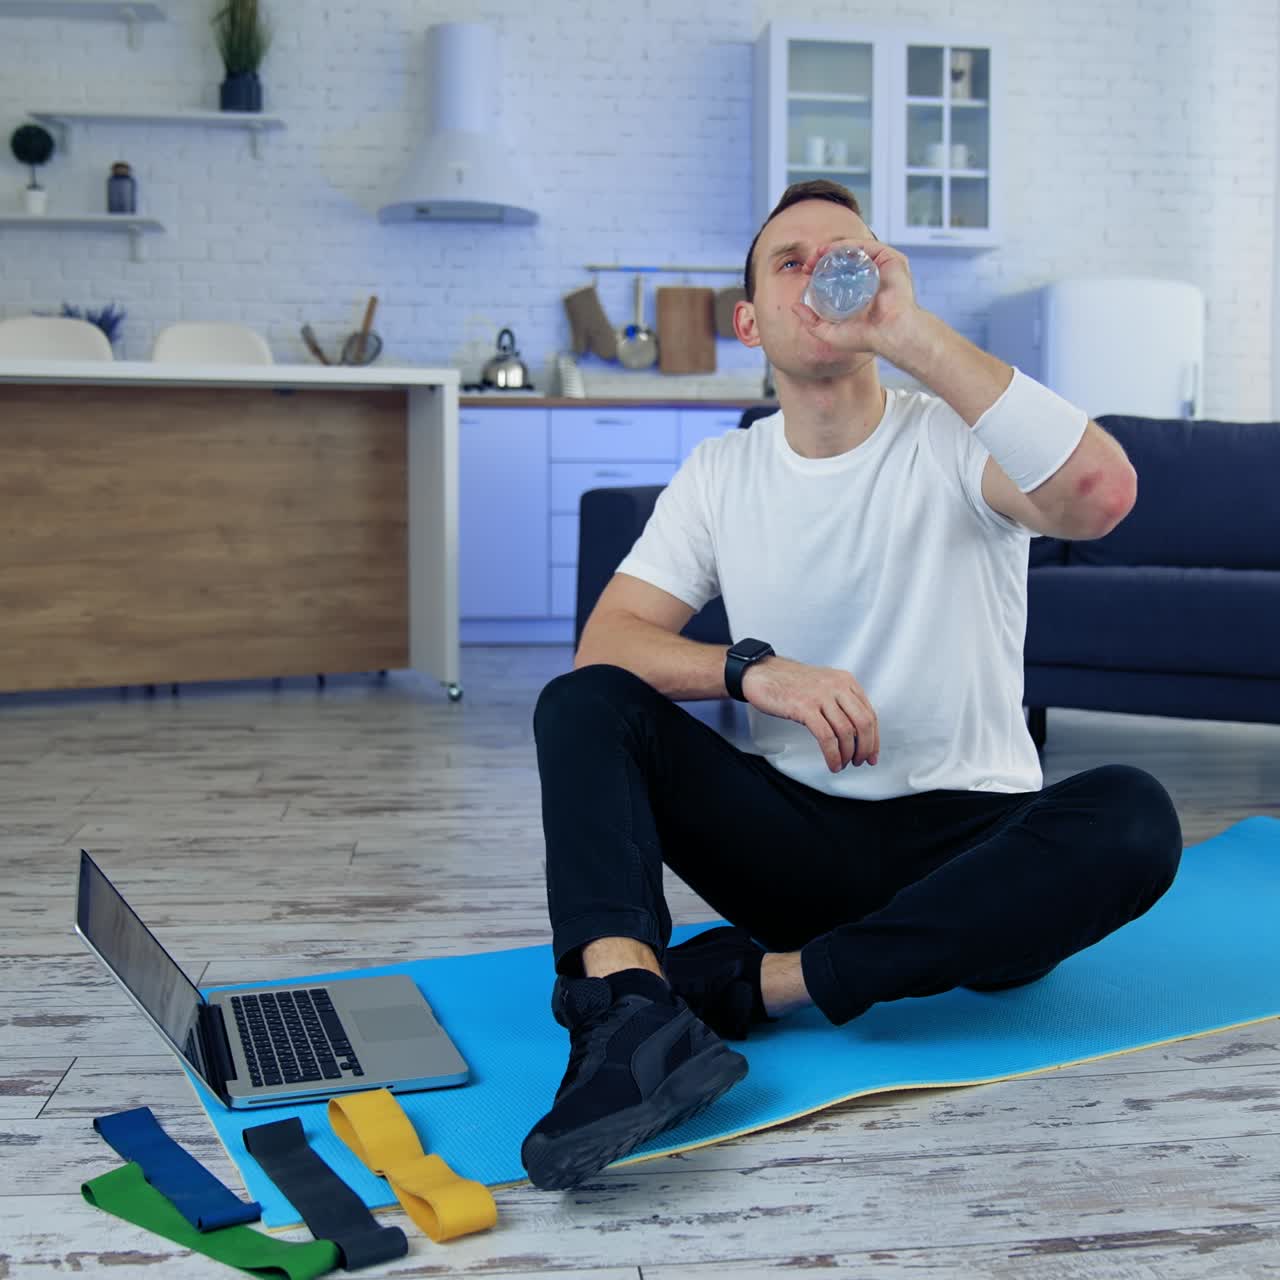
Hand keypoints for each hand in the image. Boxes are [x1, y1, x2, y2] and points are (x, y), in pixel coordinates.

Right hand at [741, 655, 878, 771]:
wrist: (762, 673)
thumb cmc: (790, 682)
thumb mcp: (823, 685)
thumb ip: (841, 702)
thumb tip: (855, 732)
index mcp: (845, 681)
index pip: (870, 714)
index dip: (874, 739)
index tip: (871, 755)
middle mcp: (837, 686)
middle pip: (864, 723)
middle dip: (865, 748)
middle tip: (859, 762)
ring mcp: (821, 696)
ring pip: (846, 732)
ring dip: (847, 754)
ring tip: (842, 764)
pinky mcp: (805, 707)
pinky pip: (827, 737)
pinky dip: (833, 755)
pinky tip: (832, 763)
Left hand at [791, 239, 921, 358]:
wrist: (891, 334)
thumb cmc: (866, 338)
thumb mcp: (829, 332)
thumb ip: (811, 322)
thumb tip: (794, 307)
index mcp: (861, 291)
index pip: (838, 273)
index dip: (820, 269)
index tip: (806, 272)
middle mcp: (872, 276)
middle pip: (845, 259)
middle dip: (823, 257)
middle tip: (808, 262)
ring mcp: (882, 267)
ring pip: (854, 250)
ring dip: (832, 248)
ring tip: (815, 254)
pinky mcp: (892, 260)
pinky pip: (866, 246)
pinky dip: (847, 245)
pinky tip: (831, 250)